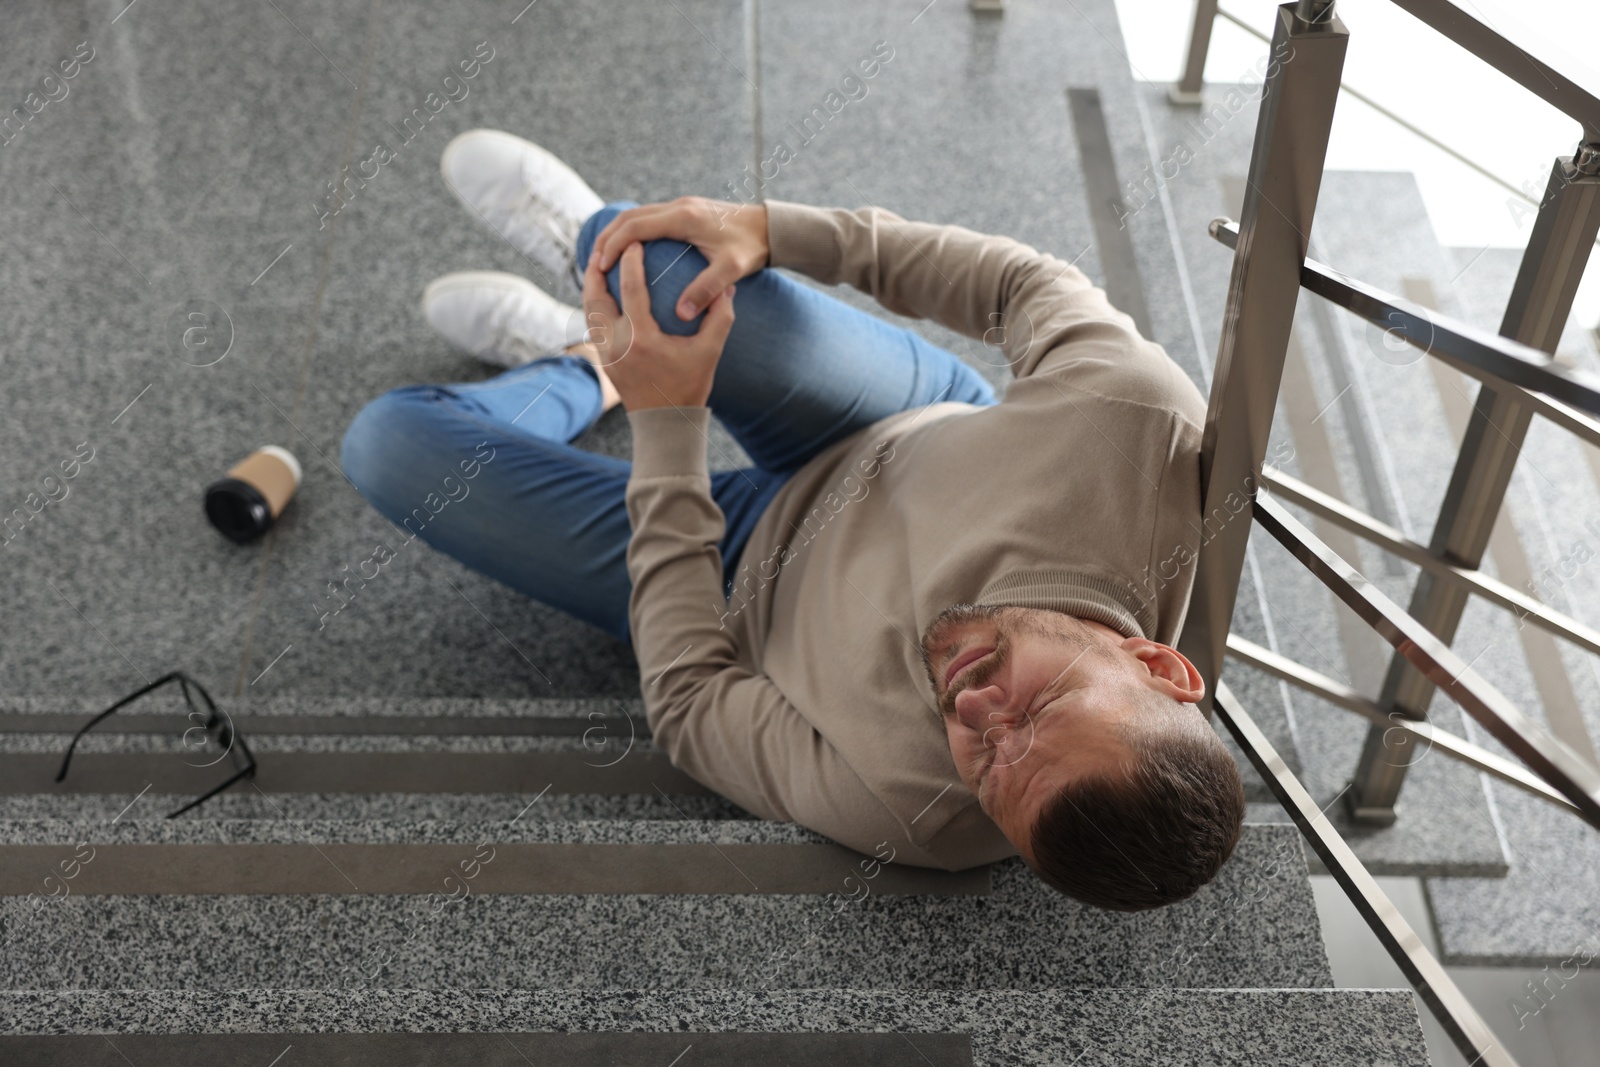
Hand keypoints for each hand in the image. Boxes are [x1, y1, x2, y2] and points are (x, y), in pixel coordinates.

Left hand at [581, 242, 734, 410]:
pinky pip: (592, 327)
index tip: (635, 243)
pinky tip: (603, 296)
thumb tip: (726, 286)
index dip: (631, 262)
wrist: (665, 422)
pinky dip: (594, 307)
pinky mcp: (604, 361)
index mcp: (642, 339)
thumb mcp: (710, 352)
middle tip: (604, 249)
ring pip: (588, 313)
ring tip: (597, 268)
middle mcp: (617, 345)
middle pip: (594, 298)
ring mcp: (606, 355)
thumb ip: (720, 317)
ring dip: (591, 288)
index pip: (631, 290)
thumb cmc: (689, 387)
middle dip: (596, 270)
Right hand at [593, 196, 767, 320]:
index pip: (635, 226)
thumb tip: (682, 313)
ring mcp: (681, 206)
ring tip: (603, 259)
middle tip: (592, 264)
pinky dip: (632, 233)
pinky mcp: (686, 211)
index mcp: (683, 217)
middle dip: (607, 238)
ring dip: (617, 234)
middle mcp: (679, 207)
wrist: (770, 227)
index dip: (614, 246)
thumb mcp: (732, 270)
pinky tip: (628, 255)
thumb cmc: (752, 249)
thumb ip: (708, 290)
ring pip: (637, 215)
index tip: (600, 267)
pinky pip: (650, 219)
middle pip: (629, 217)